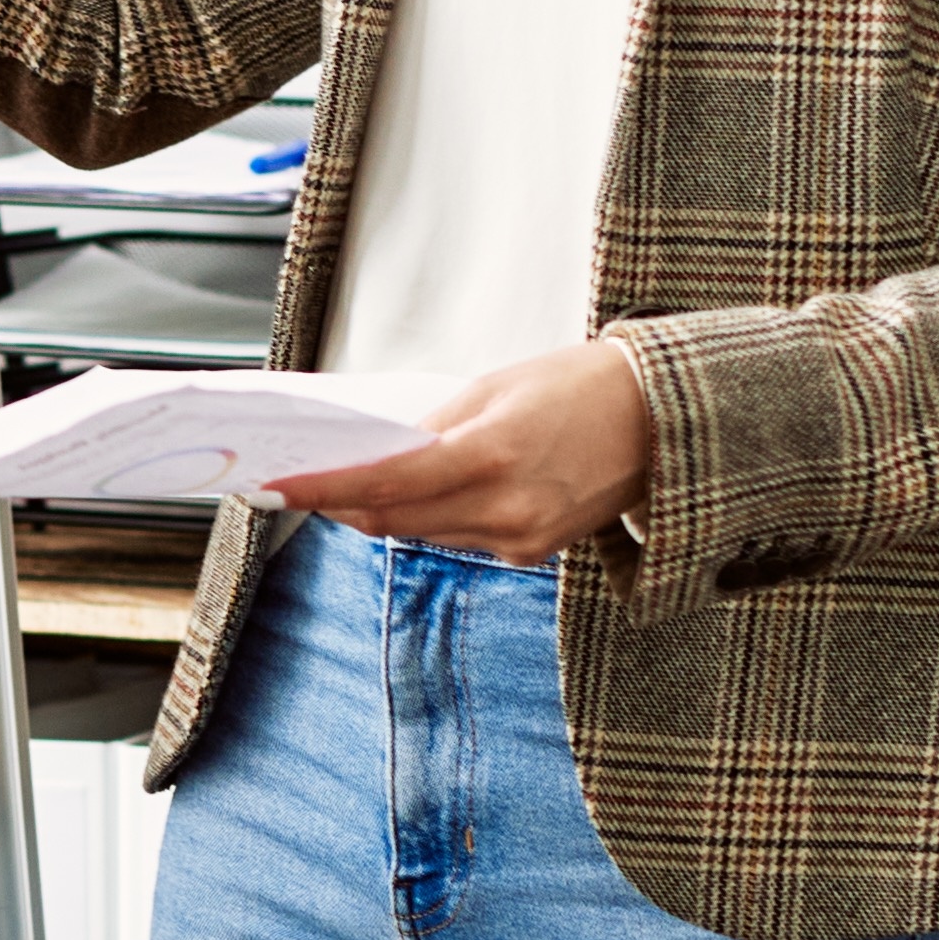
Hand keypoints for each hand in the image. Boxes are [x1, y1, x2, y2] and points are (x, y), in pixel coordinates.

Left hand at [262, 336, 655, 566]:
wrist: (664, 420)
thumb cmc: (585, 387)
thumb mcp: (496, 388)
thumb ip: (431, 430)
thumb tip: (377, 460)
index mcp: (491, 456)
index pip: (382, 483)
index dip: (321, 489)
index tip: (274, 488)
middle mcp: (504, 510)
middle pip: (391, 519)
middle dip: (342, 503)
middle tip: (300, 482)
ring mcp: (520, 539)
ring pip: (422, 533)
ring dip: (383, 511)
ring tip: (352, 483)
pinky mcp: (533, 553)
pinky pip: (461, 538)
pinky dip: (433, 516)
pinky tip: (422, 493)